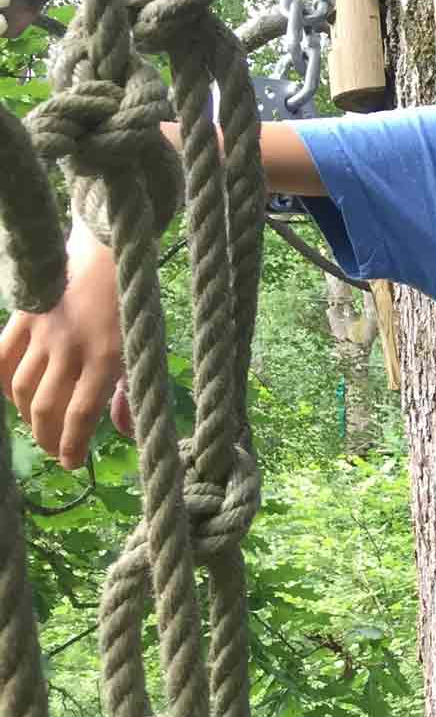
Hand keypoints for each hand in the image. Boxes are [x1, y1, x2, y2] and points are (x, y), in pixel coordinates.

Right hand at [0, 239, 129, 467]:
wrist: (107, 253)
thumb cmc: (128, 306)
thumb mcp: (140, 348)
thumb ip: (128, 391)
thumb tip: (124, 432)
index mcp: (106, 358)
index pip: (80, 414)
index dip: (72, 444)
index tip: (71, 462)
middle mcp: (71, 348)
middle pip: (45, 407)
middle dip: (47, 436)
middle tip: (55, 448)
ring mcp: (43, 333)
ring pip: (20, 388)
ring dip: (25, 415)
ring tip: (38, 425)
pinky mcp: (23, 317)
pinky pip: (0, 358)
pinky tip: (9, 396)